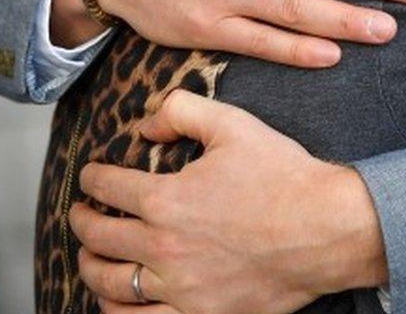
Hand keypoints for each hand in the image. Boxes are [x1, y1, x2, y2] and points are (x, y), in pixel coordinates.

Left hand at [72, 90, 386, 313]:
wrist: (326, 227)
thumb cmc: (283, 174)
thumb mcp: (235, 124)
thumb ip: (183, 111)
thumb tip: (146, 125)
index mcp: (167, 200)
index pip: (110, 188)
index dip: (93, 178)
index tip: (90, 175)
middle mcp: (163, 247)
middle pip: (101, 237)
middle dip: (83, 221)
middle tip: (80, 212)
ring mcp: (179, 288)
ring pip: (111, 285)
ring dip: (91, 266)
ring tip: (90, 255)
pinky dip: (117, 313)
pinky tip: (115, 302)